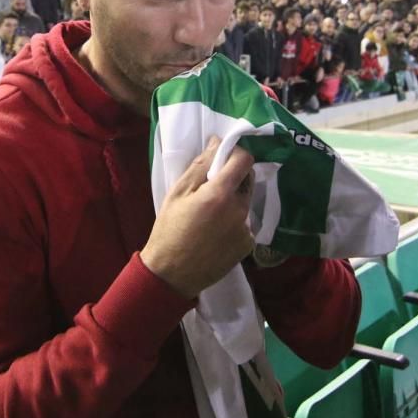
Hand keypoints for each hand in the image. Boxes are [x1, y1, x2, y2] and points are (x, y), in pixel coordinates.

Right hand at [140, 136, 255, 298]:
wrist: (172, 274)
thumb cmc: (169, 230)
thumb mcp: (177, 193)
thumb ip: (200, 166)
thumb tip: (217, 143)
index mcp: (220, 194)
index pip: (244, 160)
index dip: (235, 154)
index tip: (222, 158)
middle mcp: (239, 210)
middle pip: (247, 180)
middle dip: (233, 178)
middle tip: (211, 188)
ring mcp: (246, 229)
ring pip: (245, 202)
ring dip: (233, 201)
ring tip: (210, 215)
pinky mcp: (248, 245)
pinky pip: (245, 223)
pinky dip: (234, 222)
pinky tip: (216, 233)